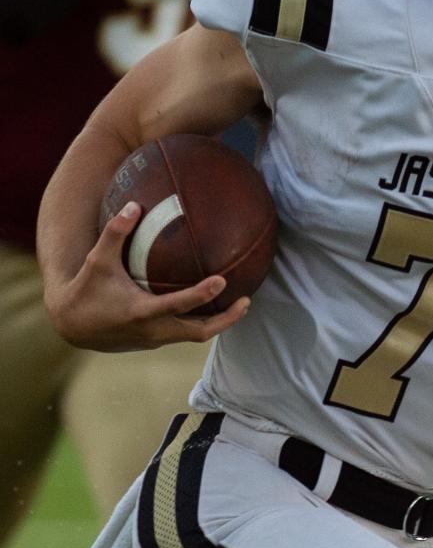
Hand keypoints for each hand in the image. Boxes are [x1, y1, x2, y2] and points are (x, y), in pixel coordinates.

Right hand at [44, 202, 249, 351]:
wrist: (70, 326)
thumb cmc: (86, 290)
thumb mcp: (97, 261)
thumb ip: (115, 233)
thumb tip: (134, 204)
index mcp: (141, 312)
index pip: (178, 305)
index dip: (201, 294)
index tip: (223, 280)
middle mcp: (152, 331)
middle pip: (199, 332)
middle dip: (226, 319)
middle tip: (247, 300)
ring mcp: (155, 340)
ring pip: (195, 336)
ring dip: (219, 322)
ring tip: (240, 303)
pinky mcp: (154, 342)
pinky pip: (184, 334)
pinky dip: (201, 322)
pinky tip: (213, 306)